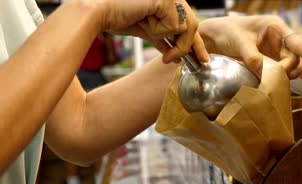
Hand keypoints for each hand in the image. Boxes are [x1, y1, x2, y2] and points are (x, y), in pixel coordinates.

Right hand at [88, 0, 208, 62]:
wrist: (99, 11)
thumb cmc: (117, 17)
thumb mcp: (147, 31)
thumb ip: (163, 40)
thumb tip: (176, 55)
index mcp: (168, 0)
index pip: (189, 22)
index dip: (196, 42)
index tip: (202, 58)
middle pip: (192, 25)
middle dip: (185, 46)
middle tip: (170, 60)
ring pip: (185, 27)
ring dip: (165, 36)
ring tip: (146, 27)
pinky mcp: (166, 0)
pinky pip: (174, 26)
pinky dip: (158, 30)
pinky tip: (144, 19)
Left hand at [198, 15, 301, 77]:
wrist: (215, 36)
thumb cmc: (227, 33)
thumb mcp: (239, 43)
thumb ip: (253, 58)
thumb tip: (265, 74)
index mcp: (276, 27)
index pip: (300, 44)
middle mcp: (280, 37)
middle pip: (298, 57)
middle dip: (294, 70)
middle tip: (281, 78)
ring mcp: (276, 48)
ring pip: (293, 64)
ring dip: (290, 74)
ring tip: (280, 80)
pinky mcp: (271, 58)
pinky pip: (285, 69)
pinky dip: (285, 76)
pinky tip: (285, 81)